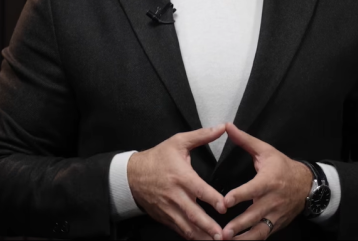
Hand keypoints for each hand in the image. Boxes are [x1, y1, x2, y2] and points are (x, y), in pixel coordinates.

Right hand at [127, 124, 227, 239]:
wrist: (132, 175)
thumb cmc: (158, 157)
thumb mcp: (178, 142)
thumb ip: (202, 136)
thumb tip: (222, 127)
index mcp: (181, 176)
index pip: (198, 189)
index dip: (211, 198)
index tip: (224, 206)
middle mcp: (175, 195)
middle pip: (193, 213)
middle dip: (208, 226)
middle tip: (222, 235)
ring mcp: (169, 209)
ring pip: (186, 226)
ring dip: (201, 236)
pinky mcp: (165, 217)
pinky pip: (179, 230)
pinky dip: (190, 237)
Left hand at [221, 123, 312, 239]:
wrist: (307, 185)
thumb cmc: (282, 166)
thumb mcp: (266, 151)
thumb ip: (245, 140)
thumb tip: (228, 127)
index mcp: (268, 181)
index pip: (253, 189)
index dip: (239, 196)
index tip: (225, 201)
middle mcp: (272, 200)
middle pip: (254, 215)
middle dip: (239, 225)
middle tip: (224, 232)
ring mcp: (275, 215)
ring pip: (259, 230)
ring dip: (244, 238)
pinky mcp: (276, 225)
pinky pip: (263, 235)